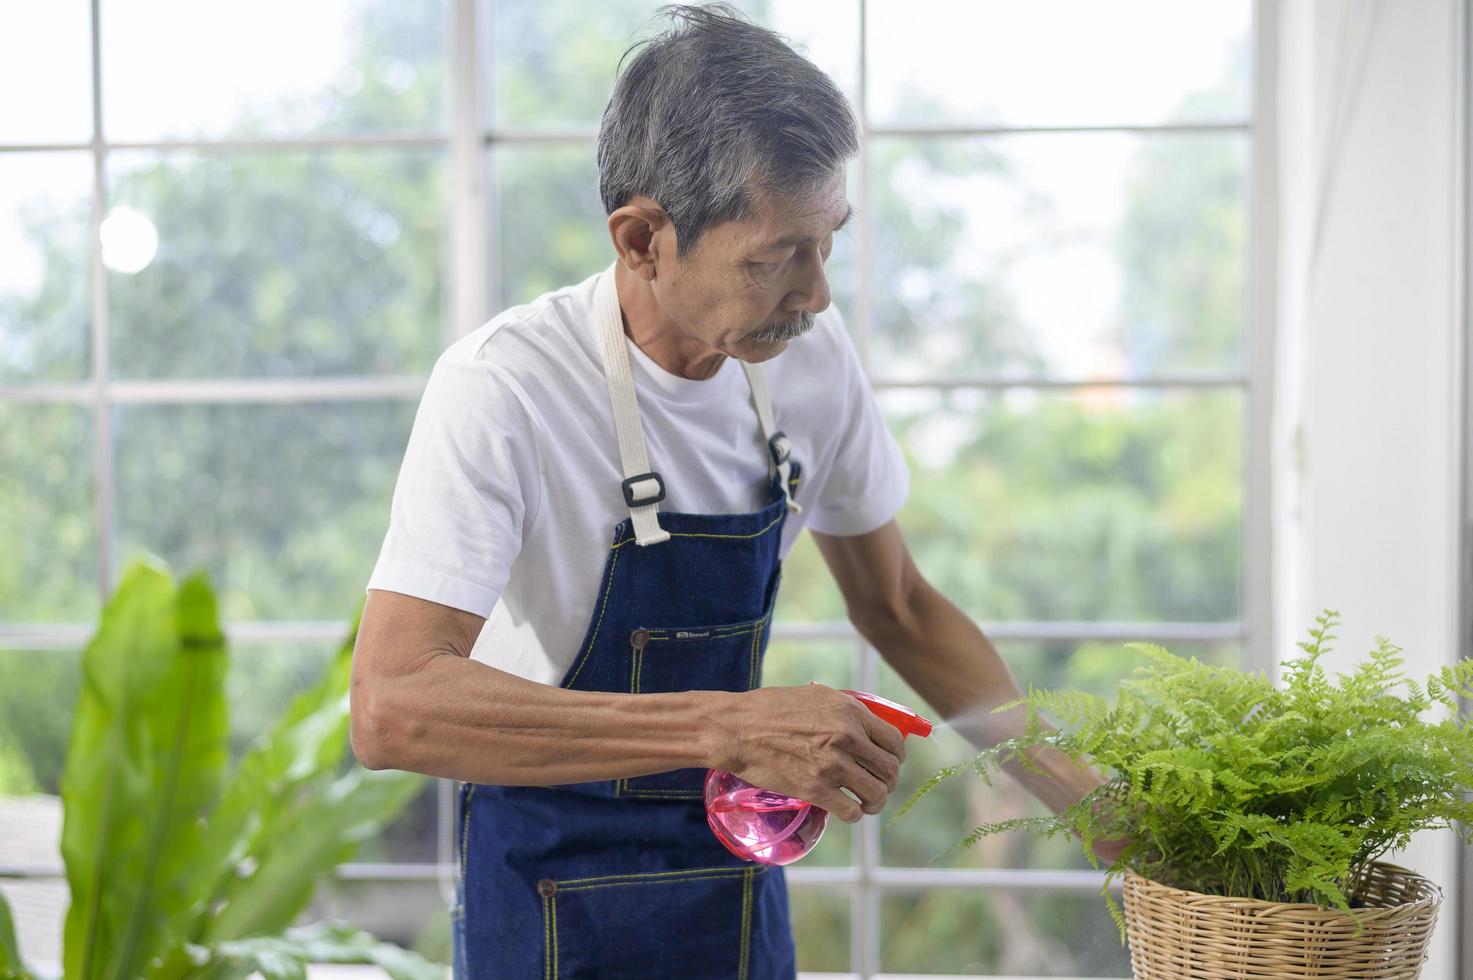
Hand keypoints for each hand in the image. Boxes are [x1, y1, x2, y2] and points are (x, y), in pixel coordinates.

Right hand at [712, 683, 906, 822]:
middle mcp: (847, 737)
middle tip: (878, 785)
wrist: (737, 728)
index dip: (896, 756)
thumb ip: (845, 711)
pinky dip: (854, 815)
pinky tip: (848, 810)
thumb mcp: (816, 696)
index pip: (893, 741)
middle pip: (889, 770)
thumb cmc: (771, 708)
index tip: (890, 763)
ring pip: (876, 794)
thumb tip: (866, 726)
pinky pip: (850, 811)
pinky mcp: (814, 790)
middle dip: (889, 781)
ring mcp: (832, 765)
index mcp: (850, 712)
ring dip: (875, 802)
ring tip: (866, 802)